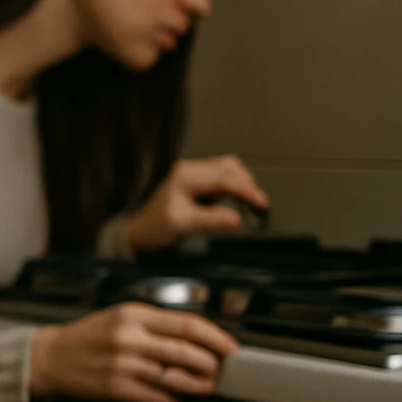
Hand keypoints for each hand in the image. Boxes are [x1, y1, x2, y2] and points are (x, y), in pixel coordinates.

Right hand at [29, 303, 238, 401]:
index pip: (186, 324)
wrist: (50, 357)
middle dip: (210, 363)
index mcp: (133, 314)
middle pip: (185, 351)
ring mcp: (122, 364)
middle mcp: (129, 337)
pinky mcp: (115, 387)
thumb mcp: (119, 316)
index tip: (228, 346)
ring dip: (195, 384)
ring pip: (173, 376)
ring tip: (205, 386)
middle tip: (218, 368)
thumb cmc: (87, 337)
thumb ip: (154, 323)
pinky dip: (170, 400)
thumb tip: (194, 338)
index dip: (215, 337)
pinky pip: (154, 397)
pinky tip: (174, 399)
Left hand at [124, 155, 268, 253]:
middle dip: (248, 185)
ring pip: (228, 170)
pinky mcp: (196, 183)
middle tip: (260, 205)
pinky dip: (234, 187)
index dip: (247, 190)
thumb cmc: (155, 228)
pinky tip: (238, 201)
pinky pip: (222, 179)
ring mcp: (193, 174)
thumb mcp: (185, 225)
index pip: (225, 178)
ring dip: (242, 184)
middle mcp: (191, 169)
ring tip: (251, 203)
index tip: (262, 204)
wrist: (139, 233)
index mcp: (187, 175)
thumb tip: (240, 219)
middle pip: (230, 168)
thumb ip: (214, 219)